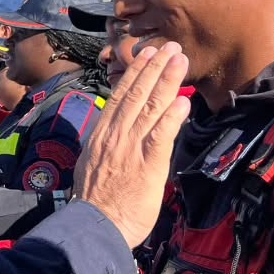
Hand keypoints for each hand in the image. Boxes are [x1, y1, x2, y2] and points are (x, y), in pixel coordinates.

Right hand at [72, 41, 189, 249]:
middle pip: (136, 95)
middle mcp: (115, 136)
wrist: (95, 226)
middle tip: (169, 47)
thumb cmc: (95, 202)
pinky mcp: (147, 165)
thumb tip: (112, 134)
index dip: (134, 73)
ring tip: (179, 61)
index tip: (145, 55)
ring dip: (166, 82)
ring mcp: (130, 148)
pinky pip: (160, 136)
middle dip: (154, 68)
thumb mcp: (91, 164)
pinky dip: (171, 118)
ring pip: (149, 108)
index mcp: (101, 135)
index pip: (119, 97)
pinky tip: (182, 101)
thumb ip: (105, 146)